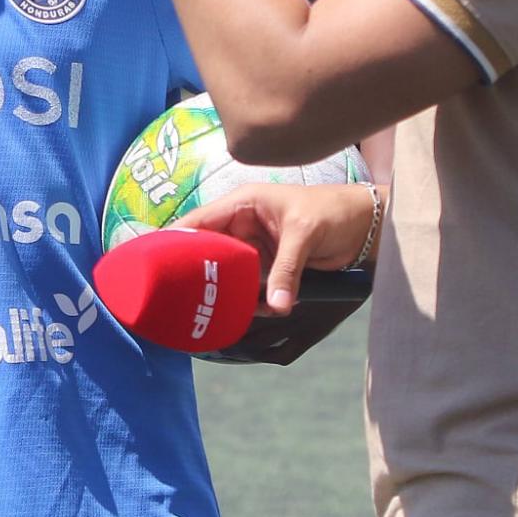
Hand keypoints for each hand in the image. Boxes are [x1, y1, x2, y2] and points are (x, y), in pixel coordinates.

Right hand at [183, 181, 376, 313]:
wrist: (367, 225)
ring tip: (219, 311)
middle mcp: (242, 226)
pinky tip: (255, 311)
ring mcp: (255, 249)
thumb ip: (286, 270)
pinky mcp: (269, 268)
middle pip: (206, 253)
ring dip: (227, 293)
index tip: (150, 262)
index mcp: (242, 204)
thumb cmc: (335, 211)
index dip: (172, 241)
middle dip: (198, 275)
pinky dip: (250, 301)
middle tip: (180, 299)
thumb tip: (275, 307)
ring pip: (227, 275)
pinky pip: (249, 288)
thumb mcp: (305, 234)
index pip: (197, 222)